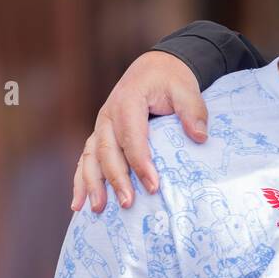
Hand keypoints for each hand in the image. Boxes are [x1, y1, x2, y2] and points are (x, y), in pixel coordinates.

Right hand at [71, 51, 208, 212]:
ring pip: (91, 157)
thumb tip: (200, 137)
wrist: (154, 68)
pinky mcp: (100, 135)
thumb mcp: (186, 89)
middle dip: (117, 179)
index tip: (153, 186)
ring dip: (92, 184)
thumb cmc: (171, 80)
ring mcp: (101, 126)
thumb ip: (193, 111)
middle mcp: (108, 115)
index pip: (132, 138)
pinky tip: (78, 203)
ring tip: (97, 209)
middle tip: (128, 204)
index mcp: (128, 102)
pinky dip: (80, 180)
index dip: (141, 163)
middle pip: (108, 151)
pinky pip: (86, 158)